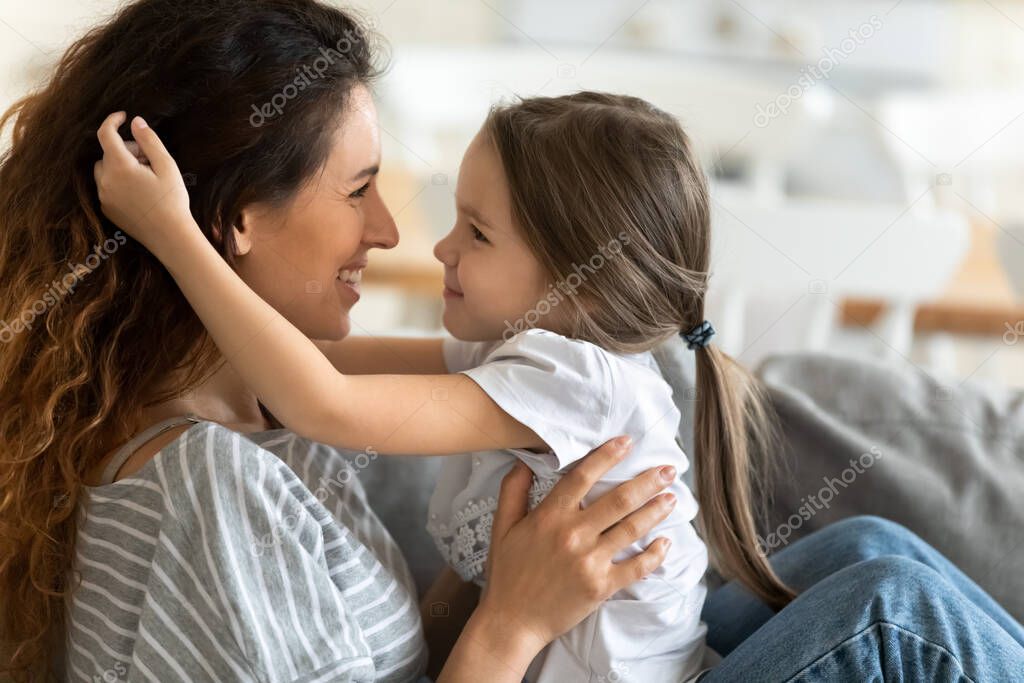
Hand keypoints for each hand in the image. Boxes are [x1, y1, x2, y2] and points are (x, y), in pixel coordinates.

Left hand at [93, 112, 195, 254]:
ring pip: (105, 170)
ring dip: (120, 166)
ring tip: (145, 177)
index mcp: (120, 167)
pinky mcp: (107, 209)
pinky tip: (140, 192)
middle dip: (126, 150)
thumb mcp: (167, 166)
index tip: (123, 117)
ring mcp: (104, 196)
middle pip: (108, 153)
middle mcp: (106, 181)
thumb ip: (149, 141)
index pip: (105, 134)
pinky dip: (118, 182)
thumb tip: (135, 122)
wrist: (169, 236)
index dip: (112, 121)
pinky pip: (107, 187)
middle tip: (150, 160)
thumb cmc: (172, 201)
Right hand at [478, 436, 675, 656]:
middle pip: (619, 499)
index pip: (583, 476)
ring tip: (672, 498)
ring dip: (656, 511)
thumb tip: (525, 461)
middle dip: (647, 481)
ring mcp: (590, 561)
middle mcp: (573, 534)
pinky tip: (665, 542)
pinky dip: (655, 554)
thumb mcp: (502, 526)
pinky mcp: (602, 586)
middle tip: (668, 469)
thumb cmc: (507, 574)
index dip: (607, 455)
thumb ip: (513, 490)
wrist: (511, 622)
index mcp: (550, 516)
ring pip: (632, 528)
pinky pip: (636, 567)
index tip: (627, 442)